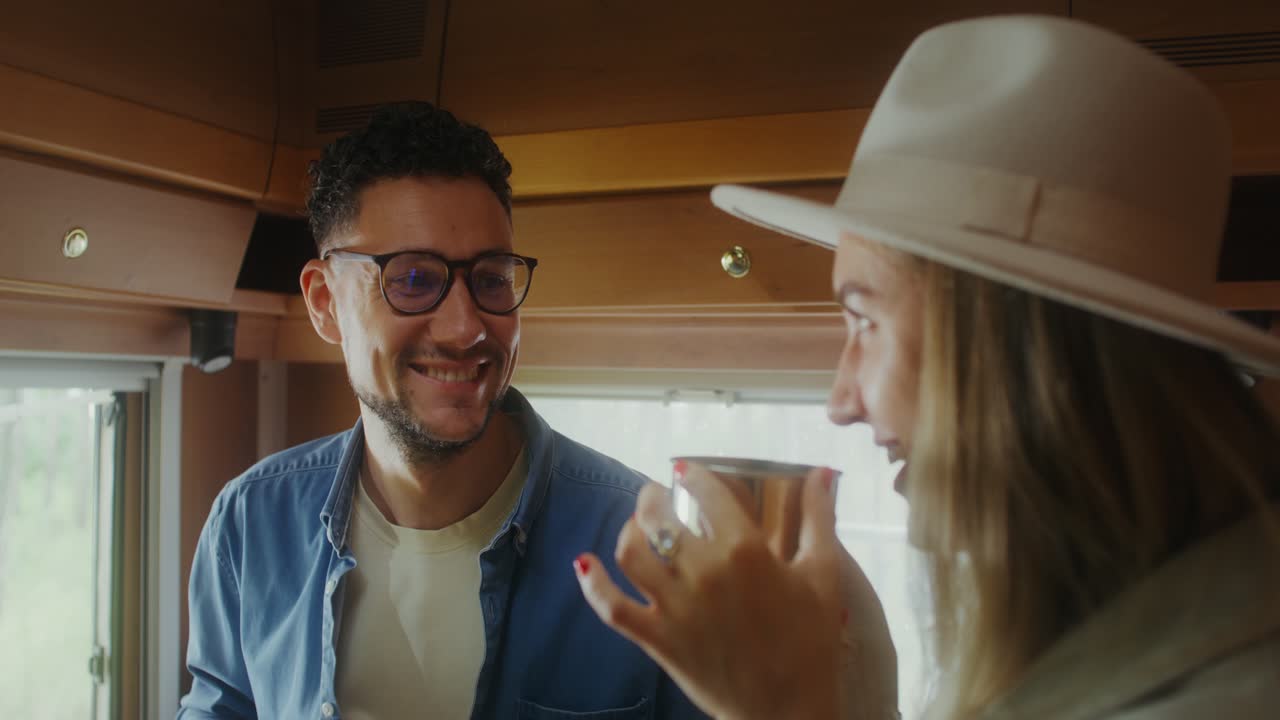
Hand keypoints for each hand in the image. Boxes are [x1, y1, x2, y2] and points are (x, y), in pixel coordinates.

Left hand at [575, 465, 846, 719]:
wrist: (789, 709)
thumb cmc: (811, 641)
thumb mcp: (823, 575)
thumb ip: (819, 518)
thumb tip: (822, 473)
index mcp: (745, 550)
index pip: (705, 492)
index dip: (692, 475)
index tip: (686, 472)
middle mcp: (703, 572)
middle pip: (658, 517)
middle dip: (652, 497)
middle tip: (657, 495)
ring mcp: (675, 606)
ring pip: (630, 552)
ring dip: (627, 530)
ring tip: (635, 525)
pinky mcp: (658, 639)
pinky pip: (612, 606)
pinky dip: (593, 583)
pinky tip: (586, 563)